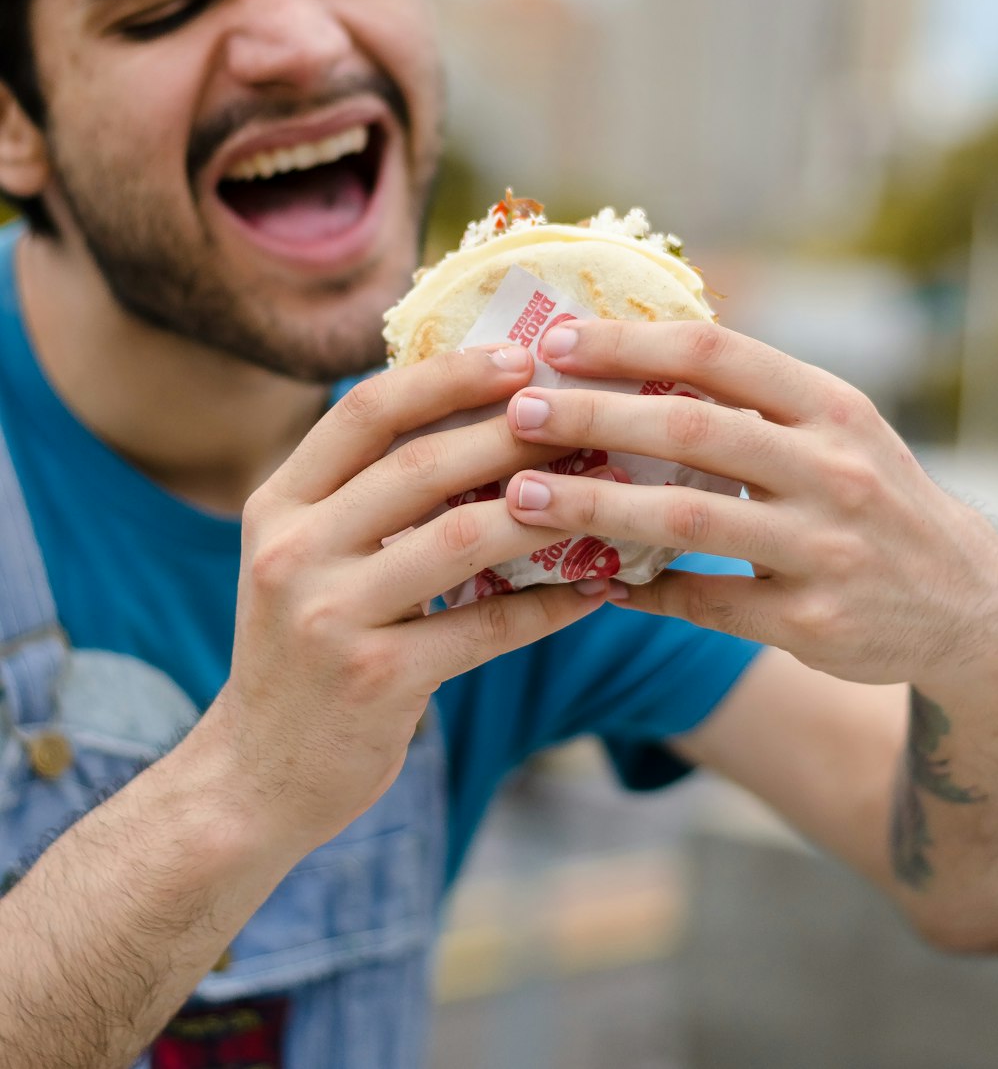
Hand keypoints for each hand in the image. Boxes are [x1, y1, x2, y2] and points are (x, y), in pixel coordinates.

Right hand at [202, 345, 603, 861]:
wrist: (255, 777)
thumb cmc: (304, 651)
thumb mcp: (306, 558)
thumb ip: (364, 497)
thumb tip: (479, 422)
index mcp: (279, 504)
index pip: (365, 412)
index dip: (446, 376)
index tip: (519, 355)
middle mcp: (292, 550)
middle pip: (420, 465)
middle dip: (512, 432)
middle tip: (586, 414)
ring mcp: (328, 616)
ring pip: (460, 537)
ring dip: (544, 510)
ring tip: (607, 490)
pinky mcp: (374, 679)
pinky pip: (484, 627)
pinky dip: (548, 604)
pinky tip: (598, 589)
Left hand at [504, 319, 997, 690]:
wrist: (966, 602)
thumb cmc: (870, 496)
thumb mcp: (836, 428)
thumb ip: (752, 397)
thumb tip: (629, 354)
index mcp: (830, 406)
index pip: (718, 352)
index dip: (630, 344)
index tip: (555, 342)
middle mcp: (832, 469)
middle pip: (691, 428)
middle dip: (594, 416)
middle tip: (518, 413)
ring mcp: (824, 548)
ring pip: (686, 520)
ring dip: (595, 505)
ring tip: (522, 496)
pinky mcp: (812, 621)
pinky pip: (704, 603)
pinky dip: (639, 592)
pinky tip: (585, 581)